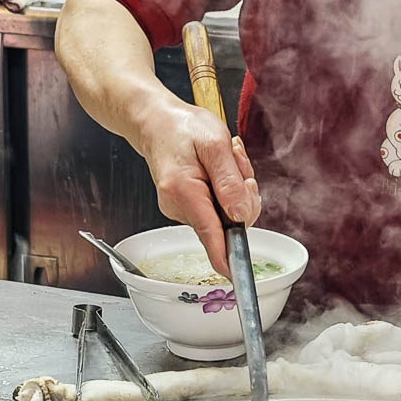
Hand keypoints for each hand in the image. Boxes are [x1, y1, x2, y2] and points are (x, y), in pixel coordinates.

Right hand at [139, 99, 260, 277]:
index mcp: (185, 192)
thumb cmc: (182, 128)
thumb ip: (230, 181)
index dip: (226, 258)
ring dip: (236, 189)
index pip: (210, 234)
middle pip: (227, 223)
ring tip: (224, 159)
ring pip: (226, 215)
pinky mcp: (188, 208)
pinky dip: (227, 190)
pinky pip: (219, 208)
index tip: (237, 277)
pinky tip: (219, 167)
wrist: (156, 123)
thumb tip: (241, 215)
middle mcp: (179, 207)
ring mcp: (182, 210)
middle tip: (236, 163)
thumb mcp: (214, 143)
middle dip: (243, 196)